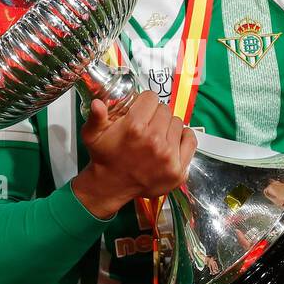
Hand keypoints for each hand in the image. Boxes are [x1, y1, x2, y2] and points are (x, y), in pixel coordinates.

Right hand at [70, 91, 197, 219]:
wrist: (112, 185)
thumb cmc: (105, 157)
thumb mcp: (92, 135)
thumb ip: (96, 116)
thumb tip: (97, 103)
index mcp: (134, 127)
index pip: (151, 98)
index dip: (144, 102)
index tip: (140, 110)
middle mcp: (154, 140)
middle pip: (165, 110)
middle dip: (155, 114)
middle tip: (147, 125)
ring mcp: (169, 156)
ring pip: (178, 123)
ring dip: (168, 127)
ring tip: (156, 136)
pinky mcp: (178, 169)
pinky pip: (191, 140)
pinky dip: (183, 138)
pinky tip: (172, 141)